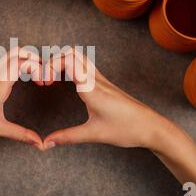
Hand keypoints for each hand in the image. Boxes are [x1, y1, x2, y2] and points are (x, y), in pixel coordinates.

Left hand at [0, 48, 43, 150]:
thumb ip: (21, 134)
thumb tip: (39, 143)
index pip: (19, 63)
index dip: (36, 67)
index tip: (43, 82)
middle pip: (16, 52)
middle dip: (34, 58)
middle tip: (44, 74)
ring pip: (9, 55)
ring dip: (26, 60)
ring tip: (36, 76)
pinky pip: (4, 64)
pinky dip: (18, 64)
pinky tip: (22, 79)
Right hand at [43, 49, 173, 150]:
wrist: (151, 127)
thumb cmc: (127, 129)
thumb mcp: (94, 134)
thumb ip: (67, 137)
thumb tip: (45, 143)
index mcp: (92, 88)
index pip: (68, 60)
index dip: (50, 66)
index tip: (44, 82)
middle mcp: (96, 79)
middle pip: (71, 52)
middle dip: (52, 61)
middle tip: (45, 80)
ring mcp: (101, 79)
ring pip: (79, 56)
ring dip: (62, 62)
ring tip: (52, 80)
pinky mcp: (104, 83)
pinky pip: (84, 66)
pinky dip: (70, 67)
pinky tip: (66, 83)